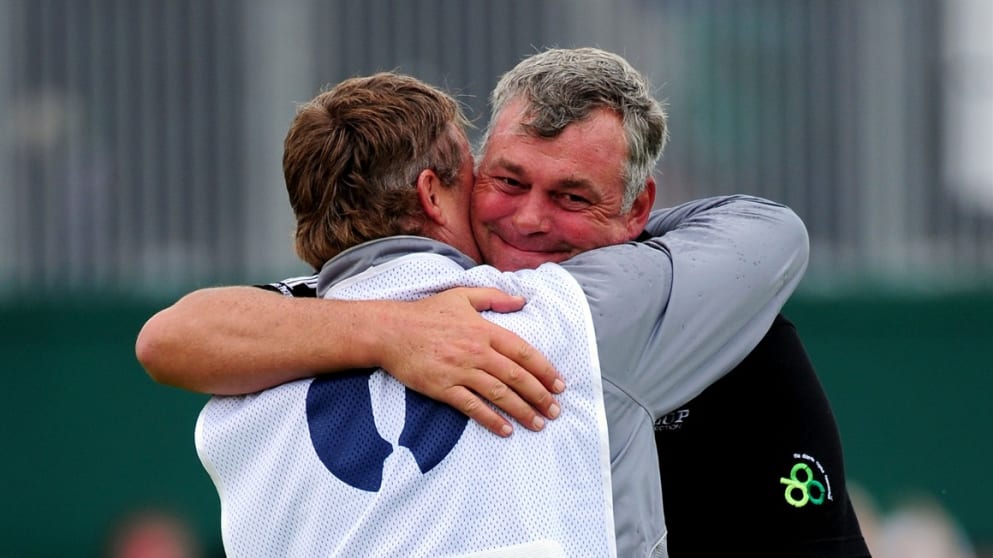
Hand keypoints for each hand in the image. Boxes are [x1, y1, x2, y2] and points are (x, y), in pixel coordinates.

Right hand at [377, 287, 564, 436]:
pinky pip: (472, 407)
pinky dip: (491, 419)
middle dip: (540, 395)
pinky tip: (505, 430)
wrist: (390, 331)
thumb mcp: (461, 296)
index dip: (544, 369)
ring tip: (538, 424)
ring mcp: (460, 371)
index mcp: (484, 330)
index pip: (523, 352)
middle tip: (556, 410)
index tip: (559, 384)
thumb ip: (493, 297)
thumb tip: (521, 300)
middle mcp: (477, 352)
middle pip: (516, 376)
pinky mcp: (443, 388)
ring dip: (522, 410)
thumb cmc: (426, 313)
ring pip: (499, 394)